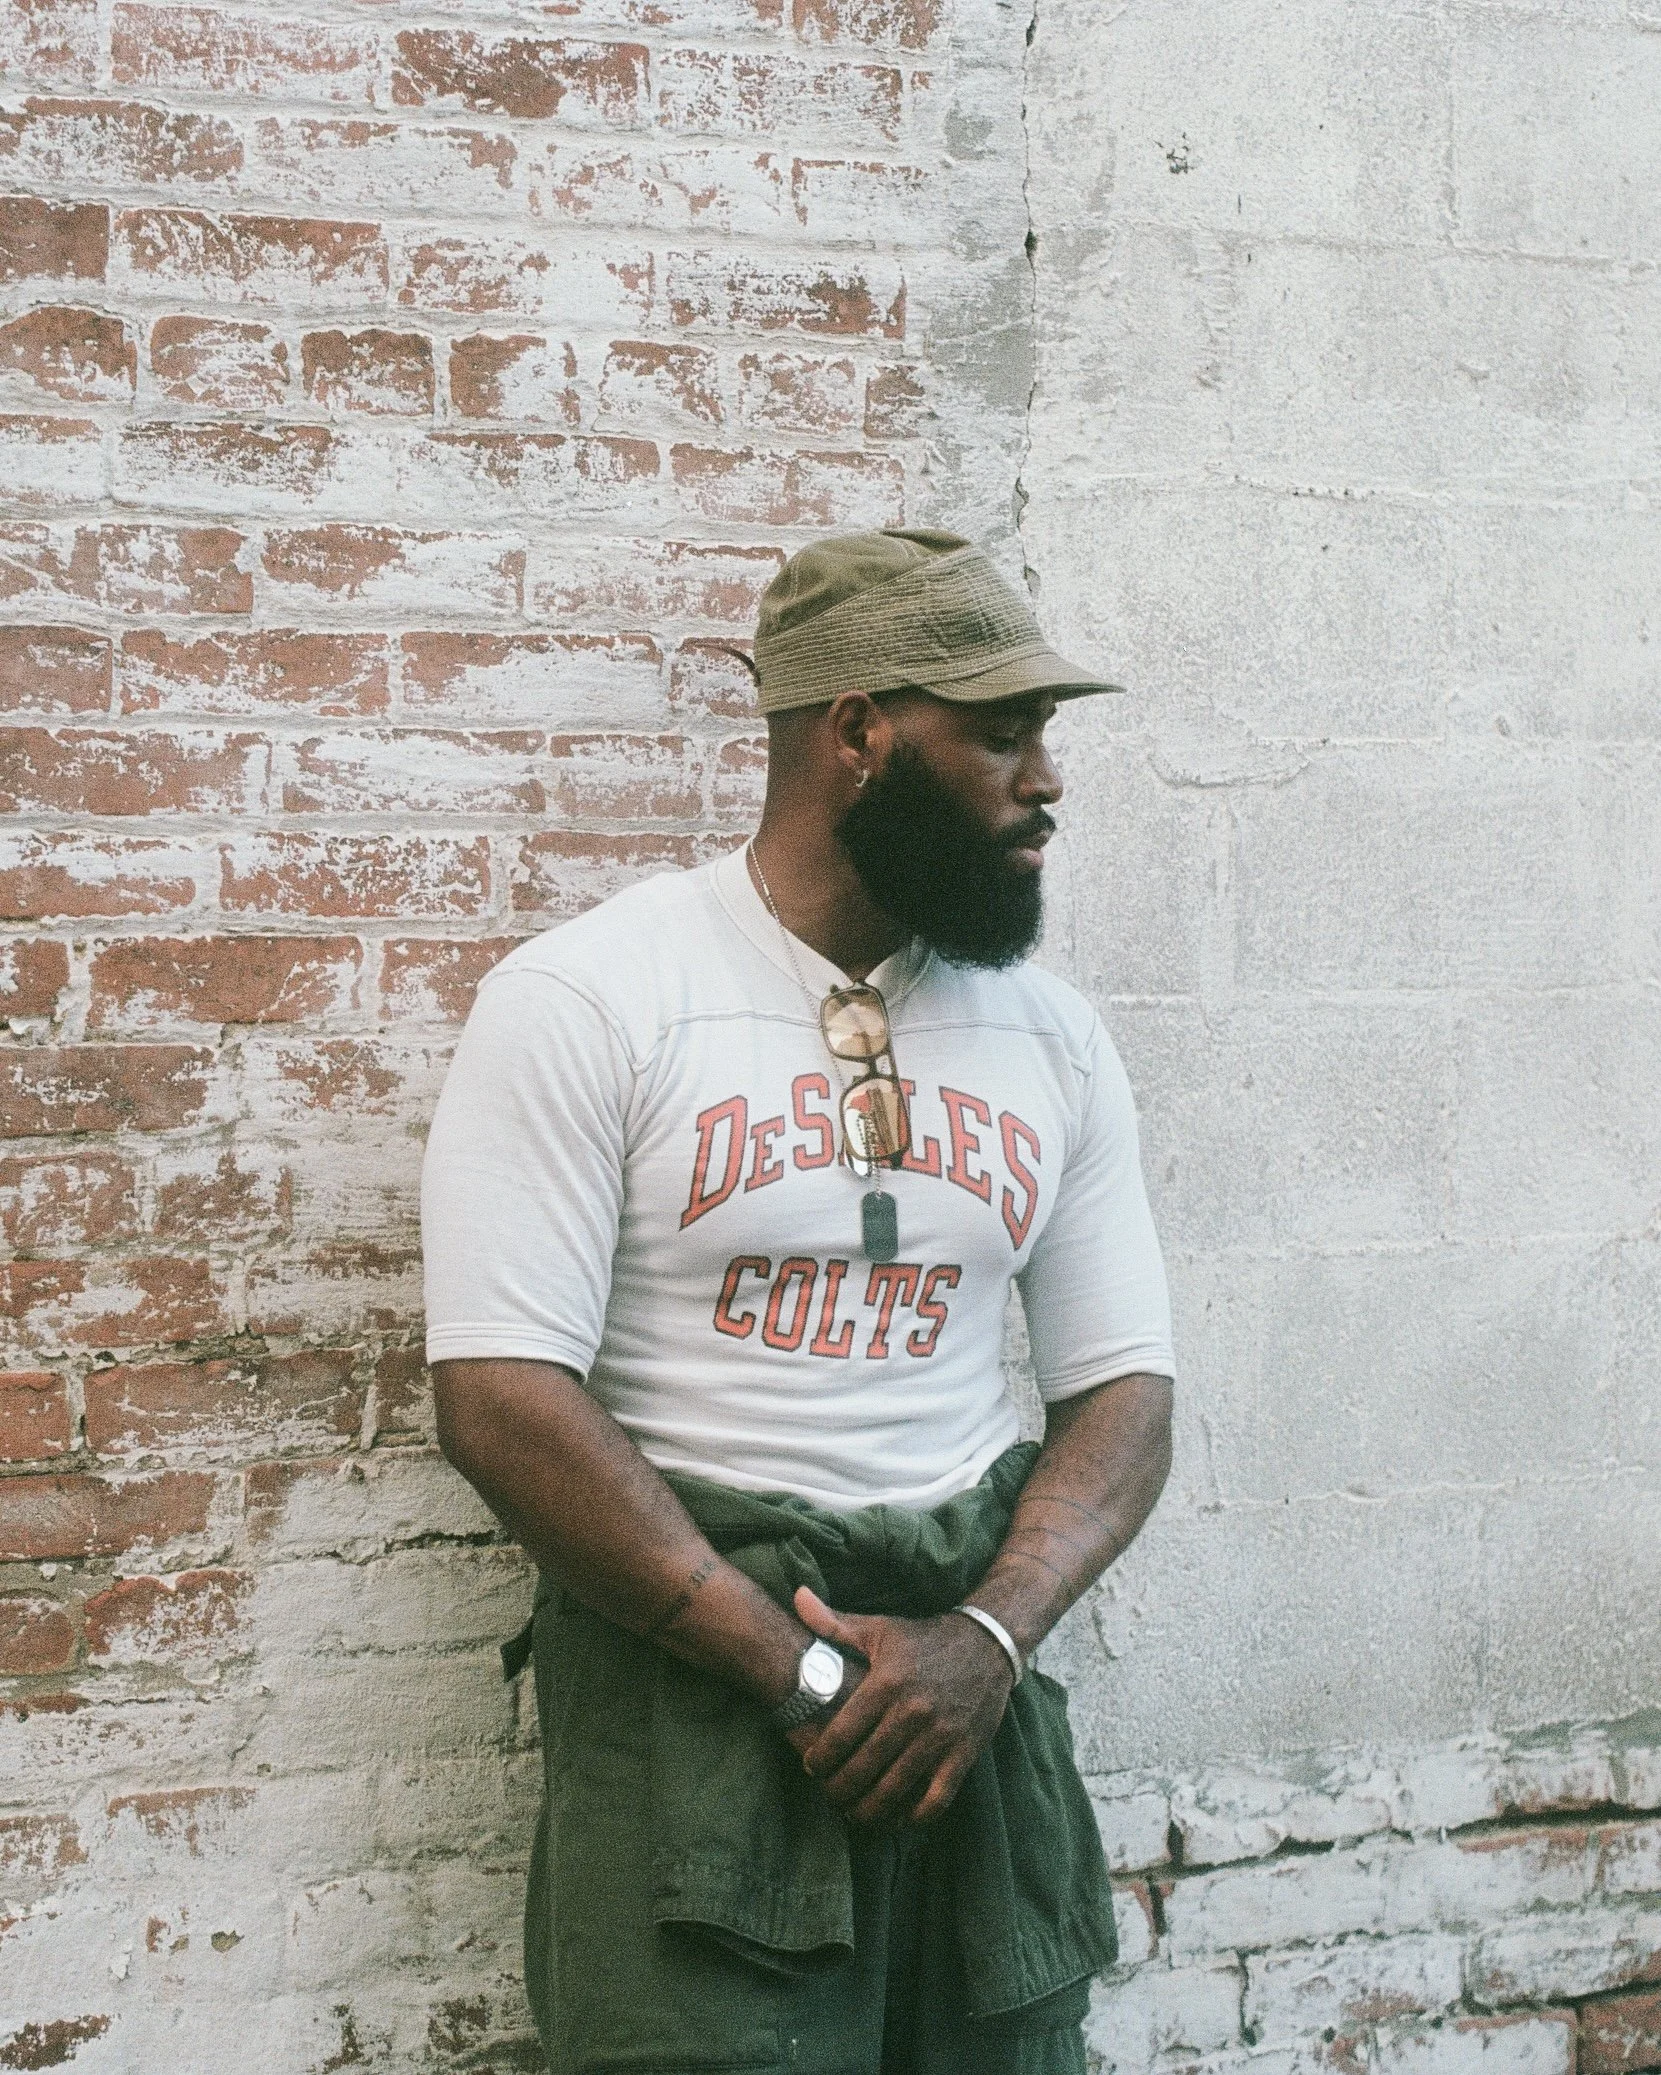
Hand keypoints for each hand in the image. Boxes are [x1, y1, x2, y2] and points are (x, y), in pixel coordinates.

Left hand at [786, 1586, 1013, 1827]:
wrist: (987, 1643)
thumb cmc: (924, 1638)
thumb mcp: (880, 1627)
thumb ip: (834, 1622)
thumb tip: (797, 1596)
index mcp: (887, 1682)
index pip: (841, 1734)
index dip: (820, 1759)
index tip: (812, 1767)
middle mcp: (913, 1711)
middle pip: (863, 1767)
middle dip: (838, 1789)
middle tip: (829, 1794)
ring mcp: (941, 1735)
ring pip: (895, 1789)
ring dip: (868, 1810)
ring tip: (853, 1813)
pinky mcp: (965, 1753)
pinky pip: (936, 1799)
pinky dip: (914, 1816)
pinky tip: (897, 1818)